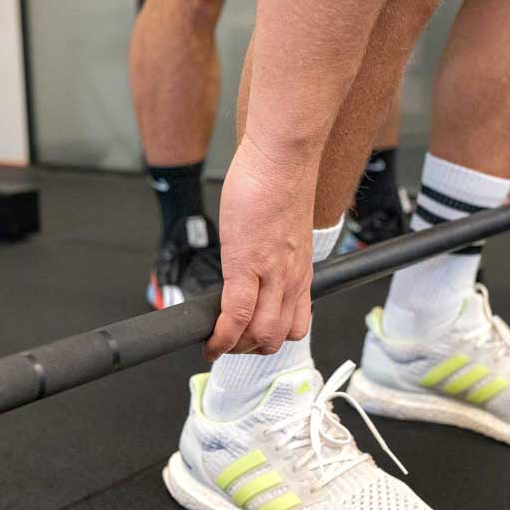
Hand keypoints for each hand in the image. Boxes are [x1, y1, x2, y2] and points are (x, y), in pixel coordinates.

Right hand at [205, 133, 315, 360]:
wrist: (282, 158)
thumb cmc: (280, 183)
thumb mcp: (284, 231)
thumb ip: (274, 256)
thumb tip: (254, 268)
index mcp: (300, 272)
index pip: (294, 326)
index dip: (268, 340)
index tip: (245, 340)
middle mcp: (291, 280)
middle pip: (277, 338)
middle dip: (248, 350)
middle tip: (225, 343)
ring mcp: (272, 276)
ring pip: (260, 336)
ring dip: (234, 347)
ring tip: (215, 342)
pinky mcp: (247, 264)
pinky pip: (237, 315)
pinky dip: (221, 336)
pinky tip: (209, 338)